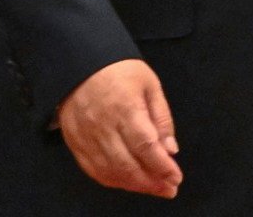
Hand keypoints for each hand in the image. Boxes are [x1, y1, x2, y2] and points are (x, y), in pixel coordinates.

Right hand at [56, 58, 181, 197]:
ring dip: (134, 185)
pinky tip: (129, 182)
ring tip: (154, 187)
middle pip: (128, 165)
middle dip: (151, 182)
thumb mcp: (150, 85)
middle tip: (169, 189)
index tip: (176, 178)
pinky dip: (113, 181)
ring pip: (110, 172)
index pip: (146, 146)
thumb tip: (171, 149)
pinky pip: (94, 171)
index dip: (162, 167)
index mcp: (126, 108)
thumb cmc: (119, 71)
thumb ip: (161, 118)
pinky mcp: (75, 144)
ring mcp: (86, 138)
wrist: (80, 63)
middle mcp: (103, 127)